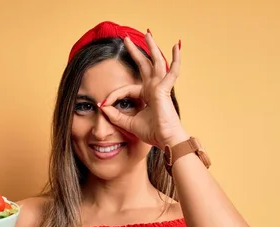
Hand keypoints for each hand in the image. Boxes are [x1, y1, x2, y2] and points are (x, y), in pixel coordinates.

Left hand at [99, 32, 187, 147]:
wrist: (165, 139)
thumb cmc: (153, 133)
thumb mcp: (129, 123)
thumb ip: (116, 116)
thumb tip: (103, 108)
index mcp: (146, 95)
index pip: (126, 89)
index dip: (113, 96)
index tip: (103, 104)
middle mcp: (153, 88)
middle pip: (143, 65)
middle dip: (135, 52)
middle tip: (126, 39)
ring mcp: (160, 87)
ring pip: (155, 62)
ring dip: (152, 47)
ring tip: (148, 33)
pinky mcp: (164, 88)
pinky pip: (171, 71)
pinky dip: (176, 59)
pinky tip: (177, 46)